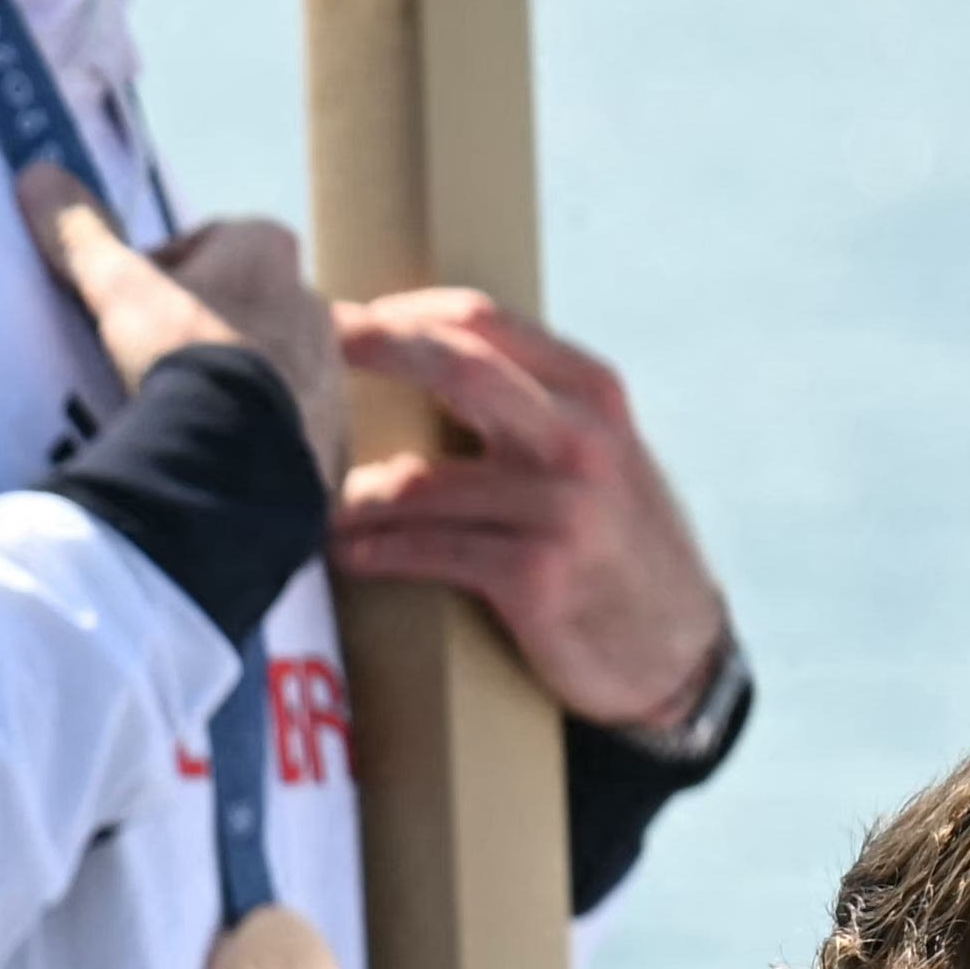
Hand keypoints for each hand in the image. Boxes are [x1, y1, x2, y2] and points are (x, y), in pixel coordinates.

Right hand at [34, 187, 349, 489]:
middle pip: (245, 306)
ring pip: (274, 367)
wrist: (231, 455)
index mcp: (267, 249)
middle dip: (207, 328)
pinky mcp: (329, 436)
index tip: (133, 314)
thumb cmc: (178, 350)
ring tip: (187, 419)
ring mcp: (327, 371)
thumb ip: (80, 236)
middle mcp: (309, 300)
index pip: (209, 246)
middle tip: (157, 367)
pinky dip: (259, 438)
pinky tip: (219, 459)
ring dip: (238, 384)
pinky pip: (291, 430)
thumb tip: (35, 175)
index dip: (164, 277)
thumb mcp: (116, 287)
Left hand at [325, 291, 730, 736]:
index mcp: (591, 390)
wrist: (676, 653)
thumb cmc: (612, 547)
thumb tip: (418, 366)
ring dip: (347, 491)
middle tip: (294, 366)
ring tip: (296, 493)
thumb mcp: (595, 457)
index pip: (481, 320)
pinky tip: (339, 551)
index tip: (332, 324)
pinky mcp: (537, 576)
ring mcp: (562, 506)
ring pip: (422, 479)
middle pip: (455, 365)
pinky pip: (428, 551)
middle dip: (366, 351)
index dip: (396, 315)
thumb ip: (531, 411)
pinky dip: (372, 550)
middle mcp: (582, 437)